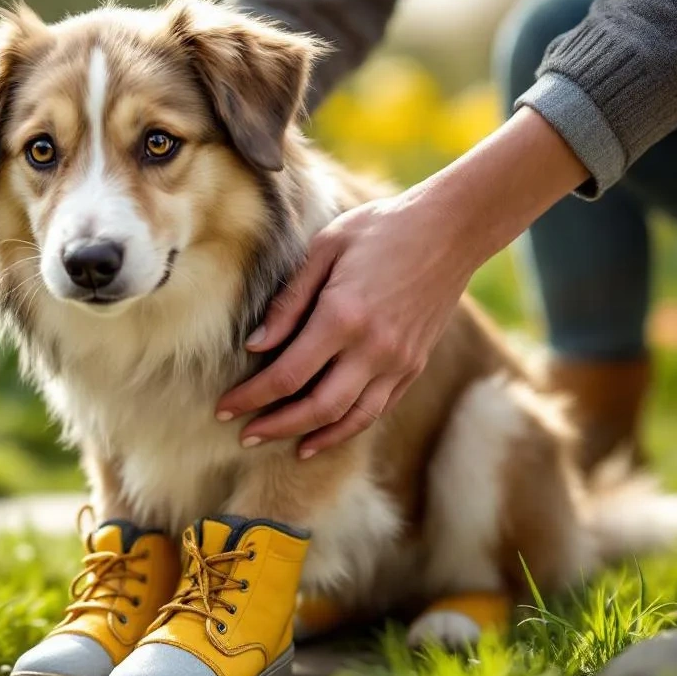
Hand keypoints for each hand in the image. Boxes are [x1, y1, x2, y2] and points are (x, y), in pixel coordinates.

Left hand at [215, 193, 476, 457]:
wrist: (453, 228)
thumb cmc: (380, 228)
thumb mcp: (324, 249)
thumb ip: (288, 302)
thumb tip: (255, 347)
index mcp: (343, 316)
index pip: (286, 375)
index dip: (251, 398)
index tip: (224, 408)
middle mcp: (373, 348)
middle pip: (316, 408)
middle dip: (275, 427)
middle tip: (244, 435)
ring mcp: (399, 361)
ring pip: (351, 419)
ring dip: (314, 438)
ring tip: (285, 447)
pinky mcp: (415, 365)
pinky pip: (378, 408)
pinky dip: (349, 427)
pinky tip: (326, 432)